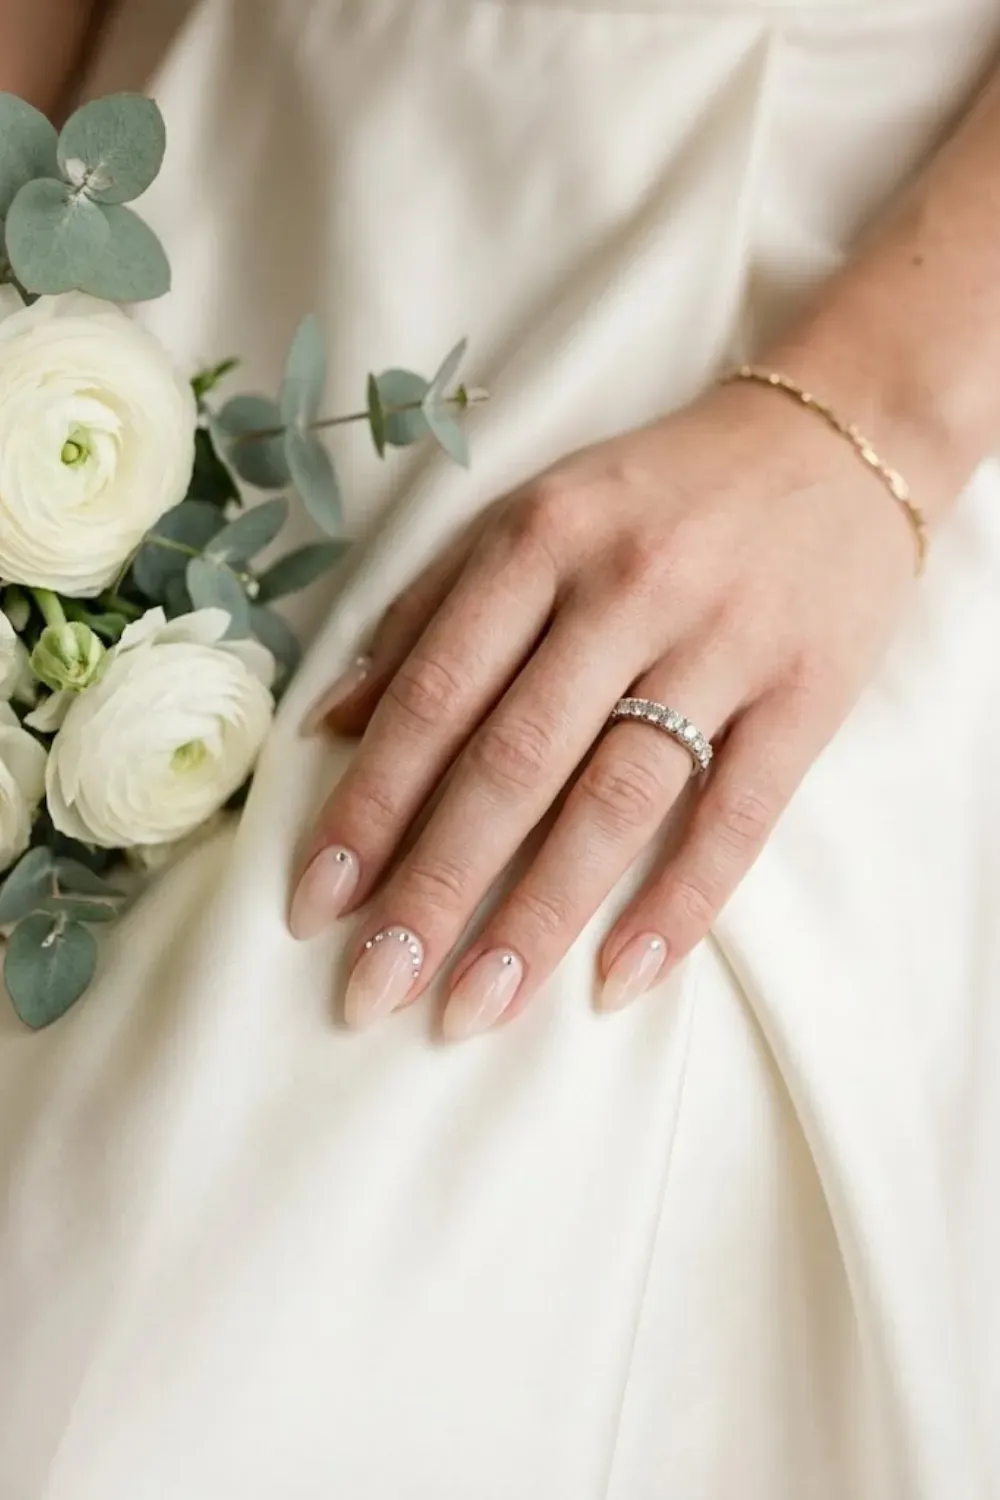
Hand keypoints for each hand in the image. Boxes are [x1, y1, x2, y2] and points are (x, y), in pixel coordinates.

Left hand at [290, 378, 917, 1036]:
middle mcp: (624, 589)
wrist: (835, 440)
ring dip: (539, 917)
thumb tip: (329, 723)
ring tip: (474, 1006)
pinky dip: (680, 903)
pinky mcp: (807, 693)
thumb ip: (428, 611)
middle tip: (373, 990)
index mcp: (539, 538)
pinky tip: (620, 981)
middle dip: (433, 886)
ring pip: (617, 799)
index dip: (369, 805)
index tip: (317, 903)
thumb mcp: (530, 514)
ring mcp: (723, 643)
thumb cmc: (657, 493)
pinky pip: (738, 815)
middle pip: (513, 761)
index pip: (435, 694)